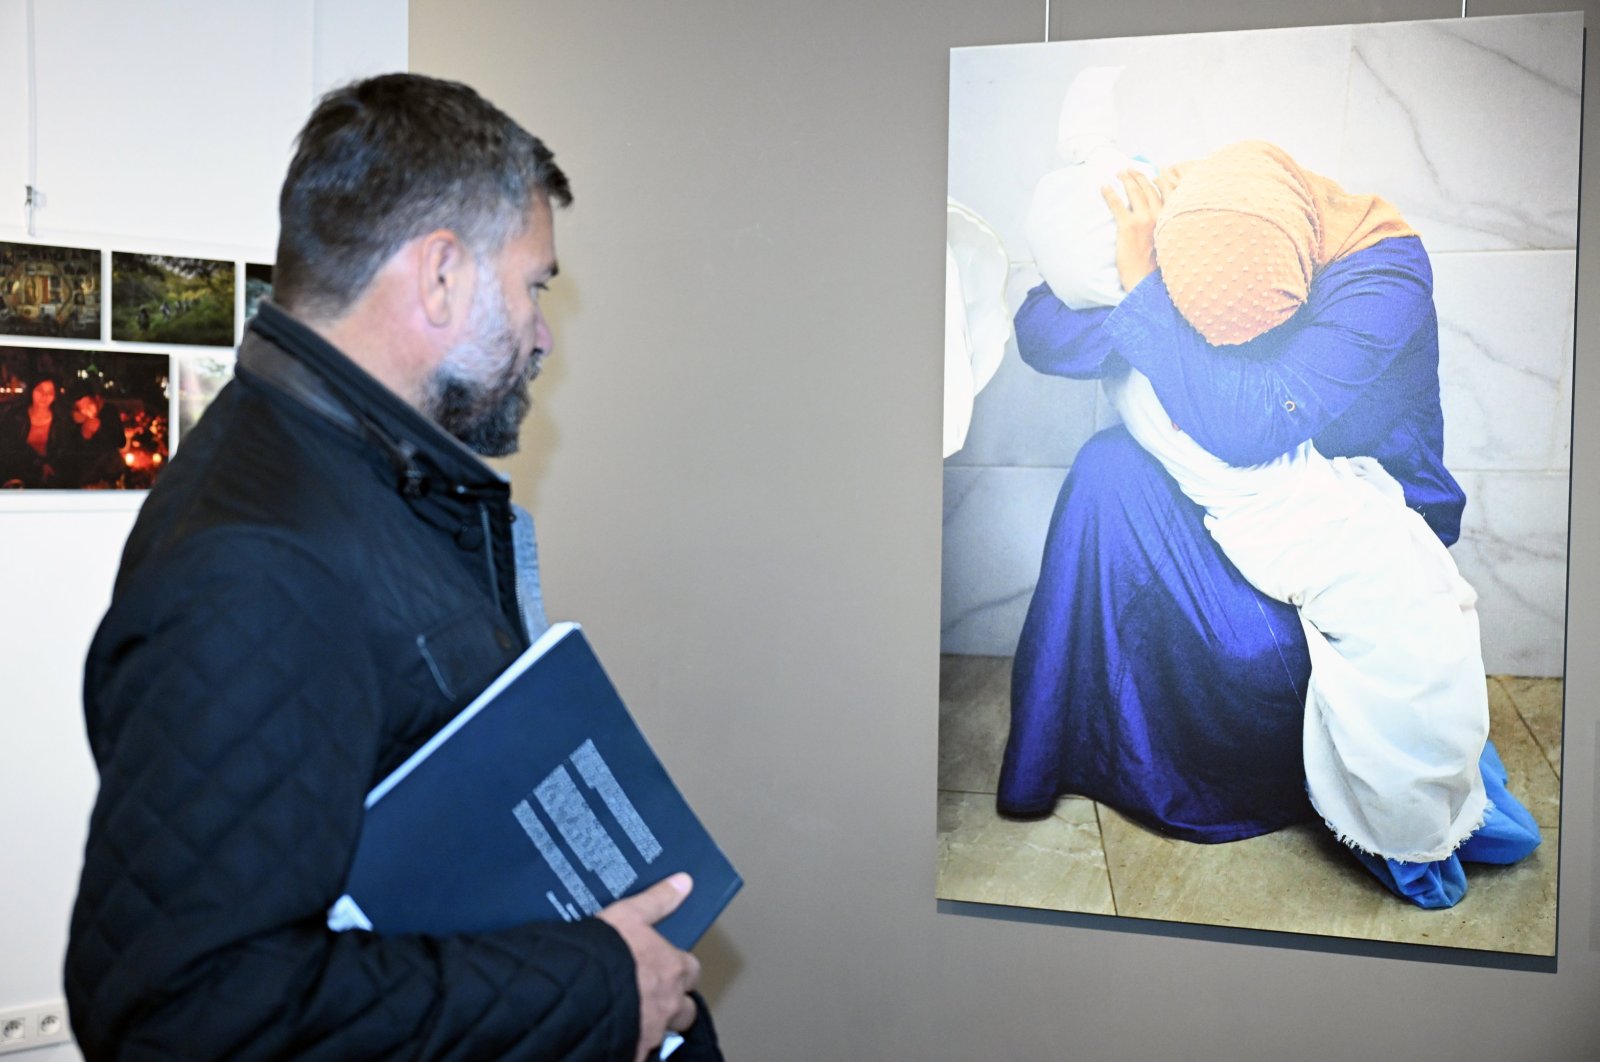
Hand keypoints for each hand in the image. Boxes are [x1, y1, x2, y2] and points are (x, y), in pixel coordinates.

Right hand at [598, 873, 700, 1061]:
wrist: (574, 994)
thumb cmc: (603, 954)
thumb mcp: (628, 915)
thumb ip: (657, 901)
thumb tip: (682, 882)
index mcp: (671, 970)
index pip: (691, 971)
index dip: (680, 969)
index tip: (667, 966)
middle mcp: (667, 1004)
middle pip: (685, 1010)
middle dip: (674, 1005)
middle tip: (652, 997)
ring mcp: (650, 1032)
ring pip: (663, 1033)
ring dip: (652, 1026)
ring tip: (631, 1017)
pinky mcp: (631, 1052)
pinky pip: (638, 1051)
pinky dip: (630, 1045)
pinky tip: (614, 1036)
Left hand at [1100, 169, 1165, 292]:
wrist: (1145, 279)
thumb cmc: (1157, 265)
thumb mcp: (1169, 242)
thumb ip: (1167, 226)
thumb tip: (1160, 217)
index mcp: (1171, 219)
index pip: (1169, 192)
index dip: (1161, 180)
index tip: (1155, 173)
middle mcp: (1160, 215)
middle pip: (1149, 189)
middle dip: (1139, 176)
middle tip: (1130, 170)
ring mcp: (1144, 219)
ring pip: (1134, 193)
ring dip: (1126, 180)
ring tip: (1119, 173)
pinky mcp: (1128, 225)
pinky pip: (1116, 204)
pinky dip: (1109, 193)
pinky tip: (1104, 187)